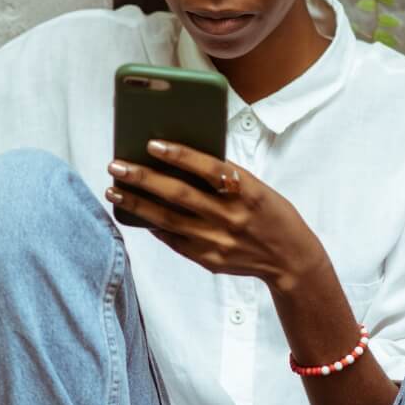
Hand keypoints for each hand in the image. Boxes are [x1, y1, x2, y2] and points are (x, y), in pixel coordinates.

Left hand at [106, 140, 325, 292]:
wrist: (290, 259)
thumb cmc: (270, 213)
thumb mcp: (257, 188)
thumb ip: (224, 176)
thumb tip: (178, 159)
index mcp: (248, 191)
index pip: (209, 169)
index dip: (180, 155)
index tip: (151, 144)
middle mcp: (231, 217)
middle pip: (179, 195)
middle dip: (143, 178)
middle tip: (116, 166)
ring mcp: (217, 241)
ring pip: (167, 219)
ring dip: (137, 204)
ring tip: (114, 190)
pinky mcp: (208, 260)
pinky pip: (173, 240)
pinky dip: (152, 225)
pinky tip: (134, 214)